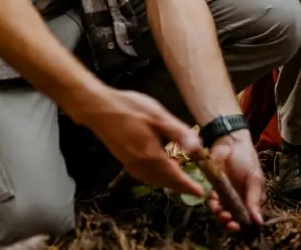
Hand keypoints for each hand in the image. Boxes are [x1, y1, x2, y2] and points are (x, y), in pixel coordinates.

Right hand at [75, 86, 204, 197]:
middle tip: (193, 187)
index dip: (188, 185)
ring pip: (153, 179)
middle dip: (179, 185)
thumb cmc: (131, 109)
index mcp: (152, 156)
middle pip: (164, 181)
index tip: (200, 192)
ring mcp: (130, 163)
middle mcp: (141, 165)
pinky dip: (156, 176)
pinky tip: (159, 167)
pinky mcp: (124, 159)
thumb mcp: (159, 116)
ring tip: (180, 178)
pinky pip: (144, 174)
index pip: (174, 176)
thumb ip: (178, 132)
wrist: (100, 109)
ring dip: (167, 181)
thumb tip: (196, 147)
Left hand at [206, 129, 264, 230]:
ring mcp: (226, 194)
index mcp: (251, 197)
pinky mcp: (214, 189)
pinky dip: (213, 205)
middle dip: (230, 223)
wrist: (230, 142)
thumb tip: (259, 222)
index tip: (239, 227)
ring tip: (221, 214)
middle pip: (234, 217)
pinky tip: (214, 203)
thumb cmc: (246, 159)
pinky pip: (213, 202)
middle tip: (229, 222)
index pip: (248, 216)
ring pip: (222, 212)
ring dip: (221, 216)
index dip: (244, 224)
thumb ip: (254, 200)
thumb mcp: (254, 179)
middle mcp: (239, 198)